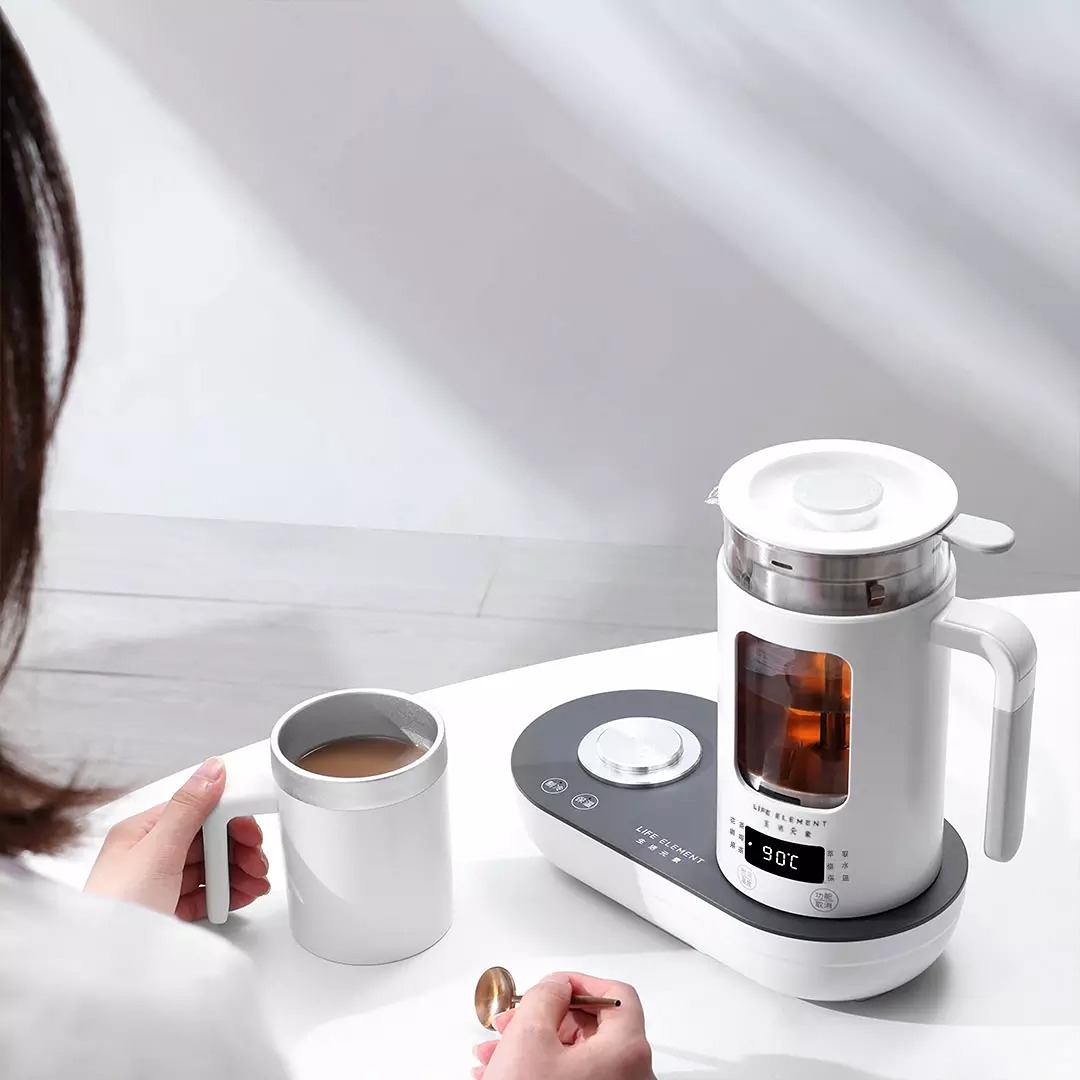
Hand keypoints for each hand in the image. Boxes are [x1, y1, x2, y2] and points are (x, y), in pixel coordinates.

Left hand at [84, 757, 269, 919]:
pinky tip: (241, 896)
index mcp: (142, 831)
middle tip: (257, 862)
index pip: (197, 811)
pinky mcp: (166, 912)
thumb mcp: (158, 852)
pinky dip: (227, 894)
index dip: (229, 819)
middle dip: (239, 850)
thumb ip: (189, 809)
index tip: (252, 832)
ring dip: (238, 873)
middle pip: (207, 841)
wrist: (99, 971)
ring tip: (256, 883)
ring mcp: (158, 884)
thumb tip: (212, 770)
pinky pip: (204, 895)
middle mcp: (149, 855)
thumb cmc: (115, 911)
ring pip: (209, 868)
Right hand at [473, 973, 653, 1079]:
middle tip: (514, 1021)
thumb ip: (546, 996)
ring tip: (496, 1053)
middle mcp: (631, 1077)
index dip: (581, 984)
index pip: (617, 997)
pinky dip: (540, 1072)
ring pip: (574, 1058)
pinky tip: (505, 1074)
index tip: (555, 985)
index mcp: (627, 1051)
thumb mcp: (530, 1037)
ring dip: (533, 1047)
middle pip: (591, 1029)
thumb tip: (556, 986)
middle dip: (544, 1021)